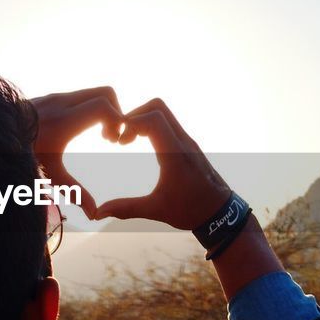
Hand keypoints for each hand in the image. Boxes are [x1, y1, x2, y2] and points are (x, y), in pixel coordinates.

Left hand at [30, 87, 124, 217]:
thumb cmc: (21, 158)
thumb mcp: (49, 175)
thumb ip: (75, 192)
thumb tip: (94, 215)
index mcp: (65, 120)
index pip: (104, 106)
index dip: (118, 120)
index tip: (114, 141)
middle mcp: (61, 103)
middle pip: (105, 92)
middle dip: (116, 111)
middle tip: (110, 137)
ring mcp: (55, 96)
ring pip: (93, 92)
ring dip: (102, 110)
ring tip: (99, 136)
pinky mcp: (50, 96)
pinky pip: (79, 95)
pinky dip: (88, 108)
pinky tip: (80, 130)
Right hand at [95, 98, 231, 229]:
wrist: (221, 213)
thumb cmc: (191, 211)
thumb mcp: (156, 210)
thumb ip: (126, 209)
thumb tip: (98, 213)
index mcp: (175, 154)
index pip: (153, 119)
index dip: (130, 123)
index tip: (119, 142)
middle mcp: (183, 142)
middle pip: (158, 106)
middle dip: (135, 115)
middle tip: (122, 136)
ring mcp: (188, 142)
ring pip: (165, 113)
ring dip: (144, 119)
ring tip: (129, 139)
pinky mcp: (189, 145)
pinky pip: (170, 123)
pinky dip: (153, 125)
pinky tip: (143, 143)